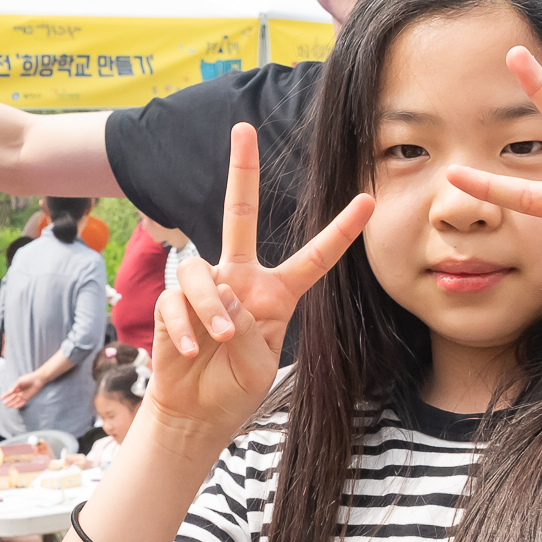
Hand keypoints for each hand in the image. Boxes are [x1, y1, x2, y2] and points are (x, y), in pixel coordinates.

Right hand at [0, 373, 42, 411]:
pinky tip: (15, 407)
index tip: (1, 398)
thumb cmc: (28, 378)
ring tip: (8, 406)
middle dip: (8, 400)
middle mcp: (19, 391)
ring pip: (16, 400)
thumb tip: (10, 391)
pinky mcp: (28, 397)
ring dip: (12, 403)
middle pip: (12, 397)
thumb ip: (15, 387)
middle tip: (4, 404)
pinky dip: (19, 404)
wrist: (37, 379)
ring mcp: (23, 395)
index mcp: (16, 387)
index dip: (5, 395)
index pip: (9, 392)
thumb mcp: (20, 381)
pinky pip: (22, 402)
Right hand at [149, 124, 371, 451]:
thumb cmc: (234, 386)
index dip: (340, 231)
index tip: (368, 200)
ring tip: (220, 338)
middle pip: (240, 214)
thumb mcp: (260, 363)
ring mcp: (205, 289)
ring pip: (203, 272)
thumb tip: (222, 289)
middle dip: (241, 171)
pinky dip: (187, 327)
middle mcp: (240, 279)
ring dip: (213, 307)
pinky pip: (177, 302)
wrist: (196, 412)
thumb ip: (249, 325)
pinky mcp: (172, 304)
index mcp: (275, 293)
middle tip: (243, 128)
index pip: (313, 257)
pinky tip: (192, 349)